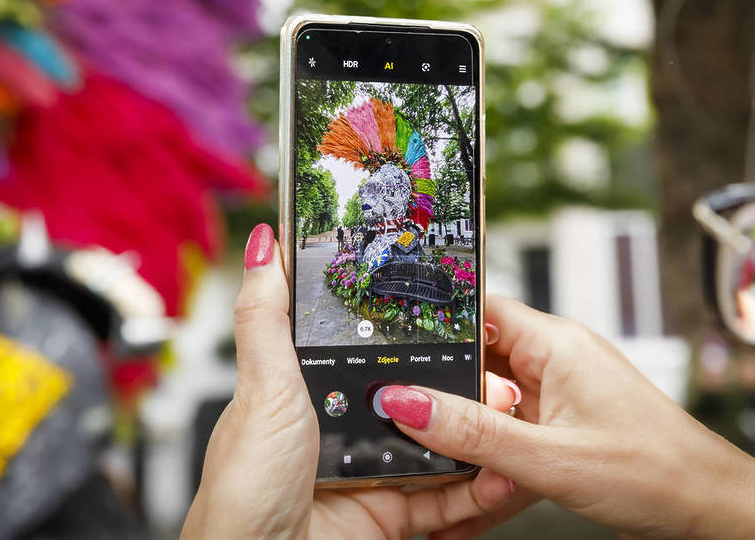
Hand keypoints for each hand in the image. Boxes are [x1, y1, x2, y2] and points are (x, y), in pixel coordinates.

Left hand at [181, 225, 518, 538]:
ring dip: (475, 431)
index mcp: (308, 388)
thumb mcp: (262, 387)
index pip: (364, 342)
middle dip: (453, 381)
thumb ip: (266, 316)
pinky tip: (501, 470)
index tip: (444, 303)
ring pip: (436, 443)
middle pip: (411, 393)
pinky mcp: (391, 511)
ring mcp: (369, 469)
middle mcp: (341, 426)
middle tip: (492, 363)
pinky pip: (445, 496)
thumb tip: (262, 243)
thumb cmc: (244, 485)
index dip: (403, 324)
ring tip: (509, 411)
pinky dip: (477, 487)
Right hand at [379, 295, 754, 539]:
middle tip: (407, 422)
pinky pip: (514, 429)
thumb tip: (407, 402)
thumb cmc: (655, 473)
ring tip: (440, 465)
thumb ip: (473, 433)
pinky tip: (475, 491)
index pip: (479, 310)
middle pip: (479, 358)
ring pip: (492, 399)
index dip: (434, 326)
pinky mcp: (566, 422)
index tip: (392, 348)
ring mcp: (562, 391)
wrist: (712, 509)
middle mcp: (557, 358)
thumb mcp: (549, 458)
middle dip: (445, 393)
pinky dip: (494, 457)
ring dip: (469, 434)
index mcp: (556, 344)